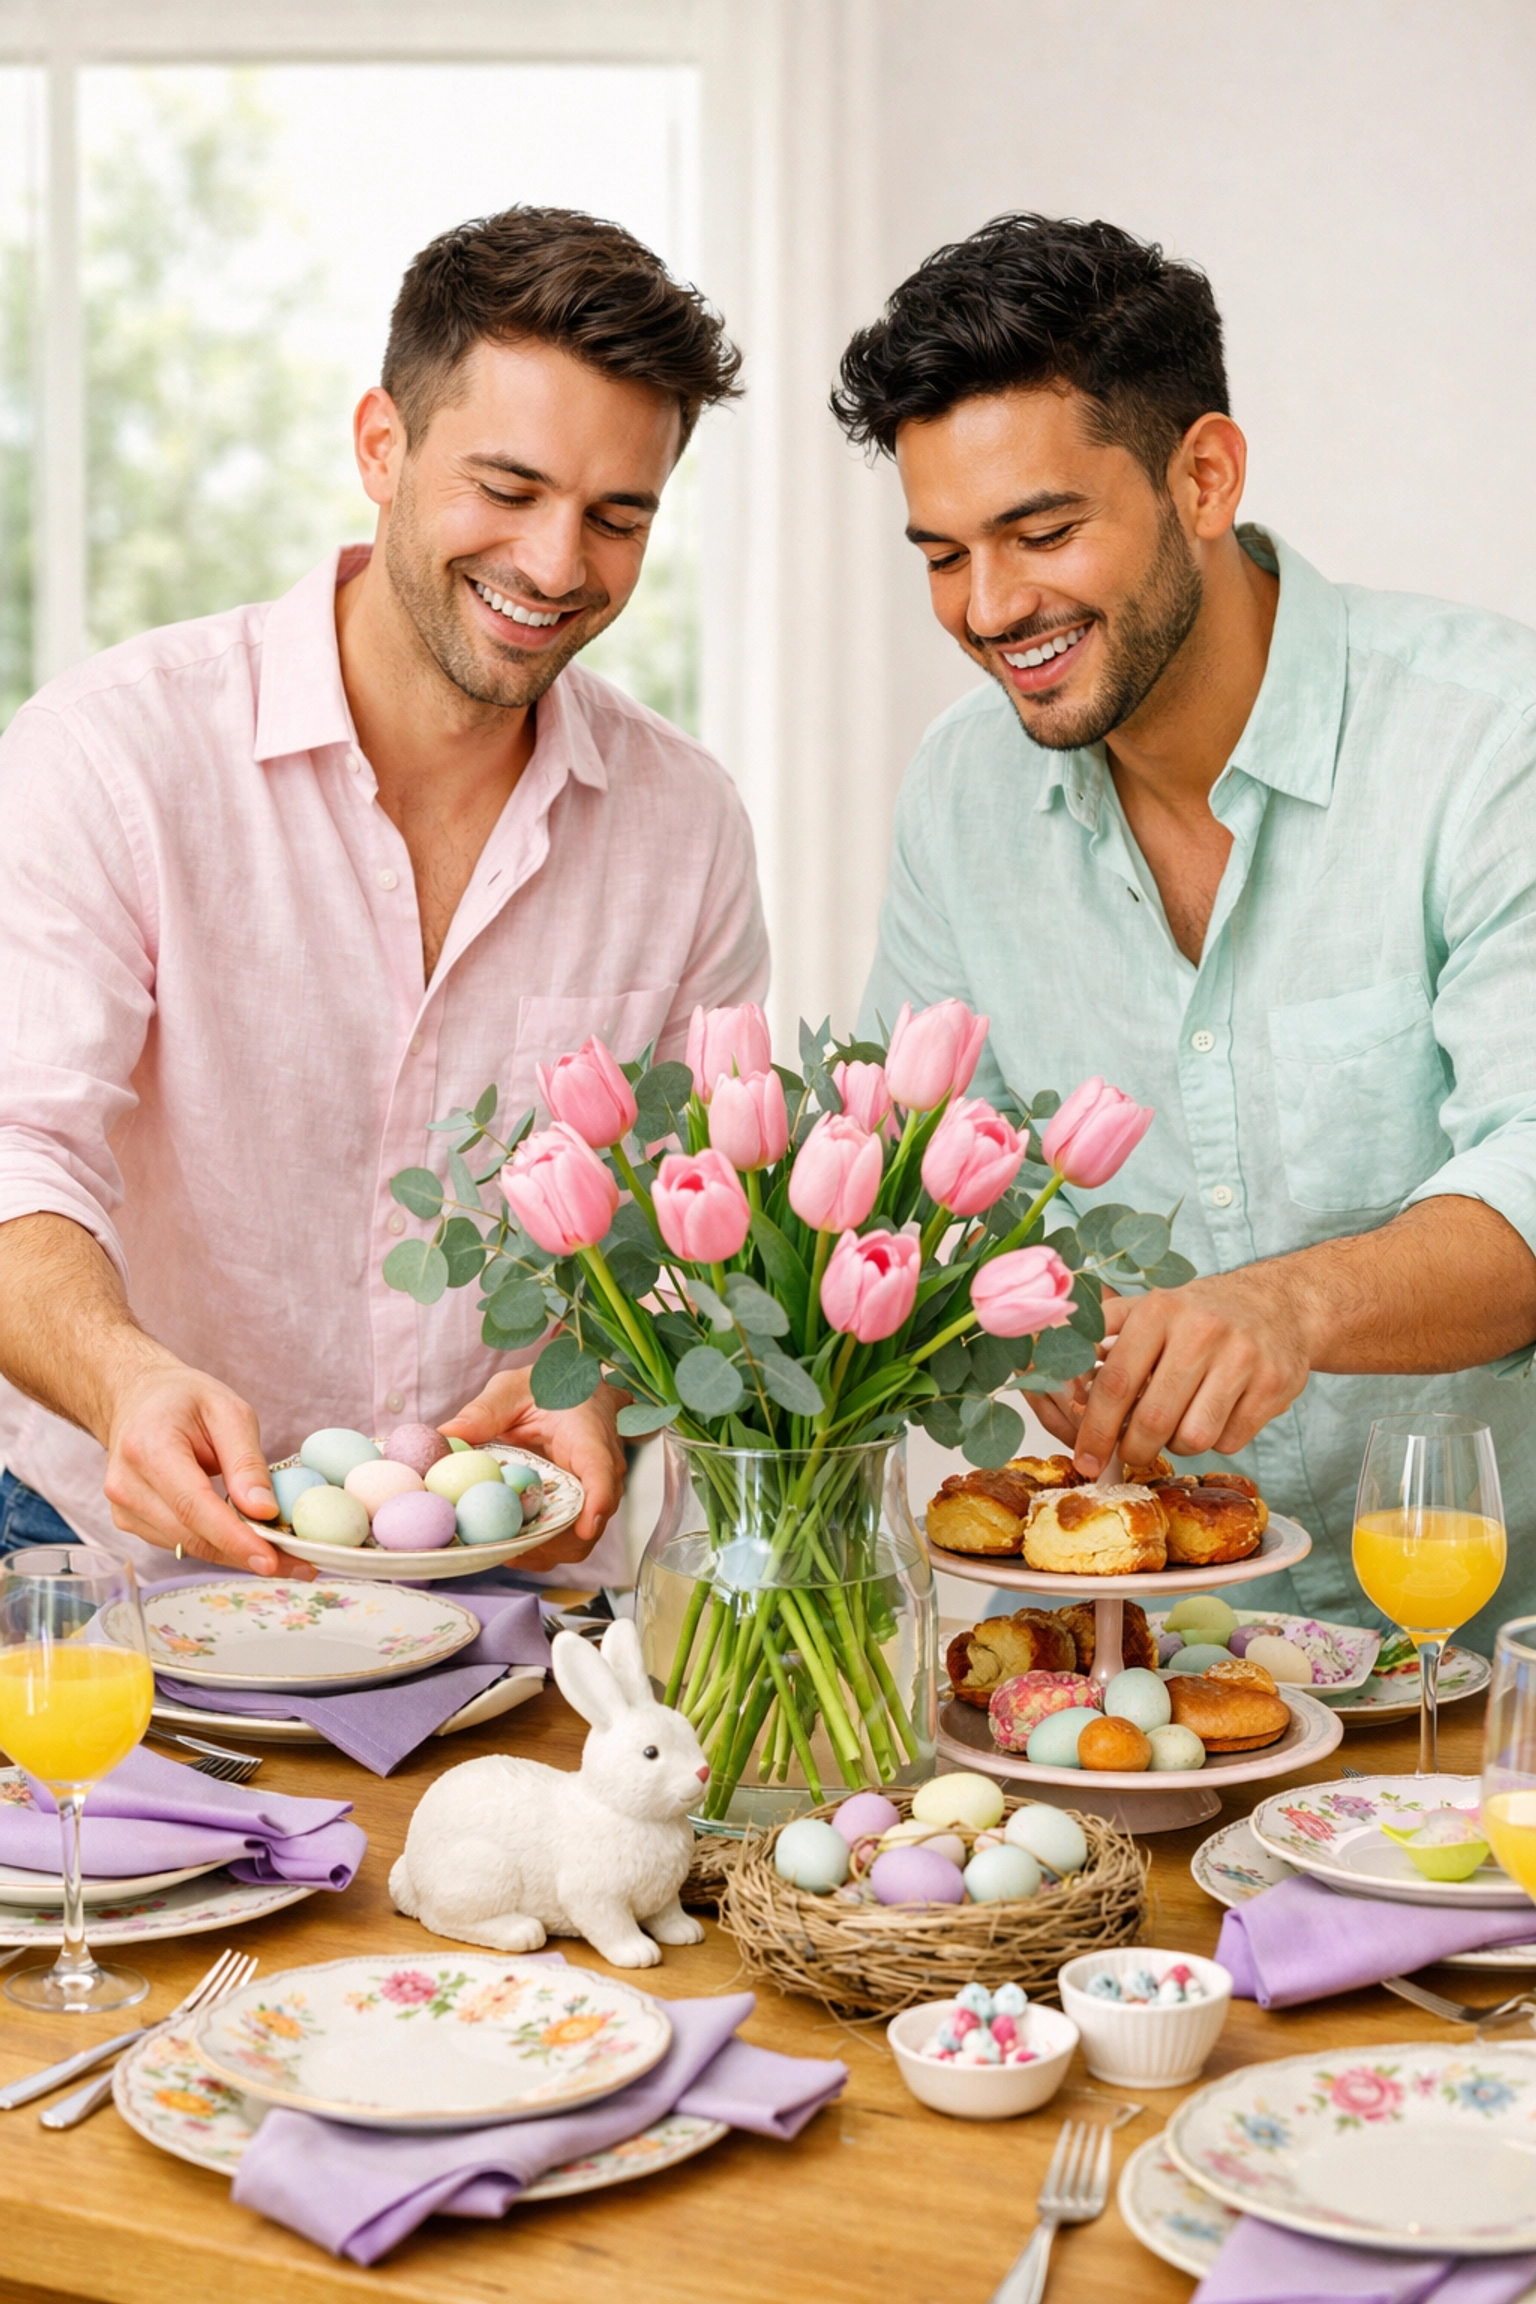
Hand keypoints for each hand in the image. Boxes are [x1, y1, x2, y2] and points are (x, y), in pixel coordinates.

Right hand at [102, 1357, 313, 1577]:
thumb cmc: (184, 1399)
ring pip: (188, 1546)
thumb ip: (246, 1461)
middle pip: (191, 1535)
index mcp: (149, 1447)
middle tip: (298, 1563)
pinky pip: (179, 1542)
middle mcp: (127, 1483)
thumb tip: (264, 1510)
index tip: (271, 1559)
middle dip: (246, 1553)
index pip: (192, 1505)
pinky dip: (216, 1544)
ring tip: (282, 1551)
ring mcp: (123, 1507)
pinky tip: (244, 1537)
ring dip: (235, 1553)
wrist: (138, 1399)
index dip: (233, 1537)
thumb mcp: (229, 1412)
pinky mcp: (129, 1521)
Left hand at [442, 1371, 627, 1569]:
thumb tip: (447, 1436)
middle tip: (508, 1547)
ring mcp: (590, 1496)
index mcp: (589, 1437)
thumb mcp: (515, 1387)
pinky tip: (506, 1542)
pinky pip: (564, 1540)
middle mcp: (599, 1473)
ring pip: (577, 1541)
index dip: (597, 1502)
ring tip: (499, 1547)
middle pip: (590, 1522)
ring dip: (540, 1551)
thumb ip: (485, 1410)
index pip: (602, 1472)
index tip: (584, 1527)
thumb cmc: (552, 1387)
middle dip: (552, 1543)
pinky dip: (537, 1548)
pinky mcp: (575, 1509)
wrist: (580, 1392)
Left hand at [1069, 1268, 1311, 1477]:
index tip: (1085, 1459)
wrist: (1278, 1304)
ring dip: (1178, 1444)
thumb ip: (1099, 1335)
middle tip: (1132, 1453)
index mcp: (1159, 1311)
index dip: (1095, 1429)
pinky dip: (1216, 1441)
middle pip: (1153, 1419)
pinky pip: (1230, 1441)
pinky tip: (1216, 1414)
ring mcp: (1243, 1357)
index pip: (1116, 1383)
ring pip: (1194, 1437)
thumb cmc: (1197, 1315)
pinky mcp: (1275, 1384)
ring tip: (1178, 1423)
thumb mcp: (1148, 1309)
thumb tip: (1047, 1367)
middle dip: (1134, 1450)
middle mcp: (1202, 1330)